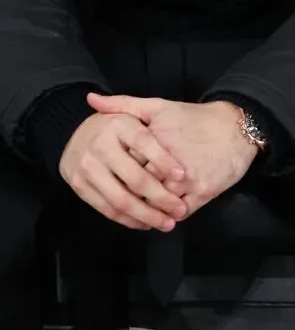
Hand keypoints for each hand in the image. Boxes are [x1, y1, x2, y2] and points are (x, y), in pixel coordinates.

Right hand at [59, 111, 188, 230]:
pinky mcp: (79, 186)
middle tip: (179, 209)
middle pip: (135, 178)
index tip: (183, 176)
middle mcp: (100, 145)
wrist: (76, 136)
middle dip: (160, 197)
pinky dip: (128, 220)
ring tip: (166, 223)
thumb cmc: (115, 125)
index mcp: (118, 124)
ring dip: (146, 215)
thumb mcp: (129, 111)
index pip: (145, 143)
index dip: (164, 161)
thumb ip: (140, 106)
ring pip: (121, 199)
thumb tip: (144, 110)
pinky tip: (145, 223)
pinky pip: (107, 209)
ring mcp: (87, 167)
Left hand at [87, 94, 258, 217]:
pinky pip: (179, 212)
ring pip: (158, 204)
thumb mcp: (159, 106)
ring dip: (147, 211)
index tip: (109, 177)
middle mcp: (170, 162)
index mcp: (155, 140)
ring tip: (138, 212)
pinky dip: (168, 216)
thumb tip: (91, 99)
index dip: (116, 172)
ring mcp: (188, 179)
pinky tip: (161, 215)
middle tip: (119, 199)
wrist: (236, 126)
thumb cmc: (195, 117)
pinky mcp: (204, 192)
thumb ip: (124, 105)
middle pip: (139, 188)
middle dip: (128, 195)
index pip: (125, 164)